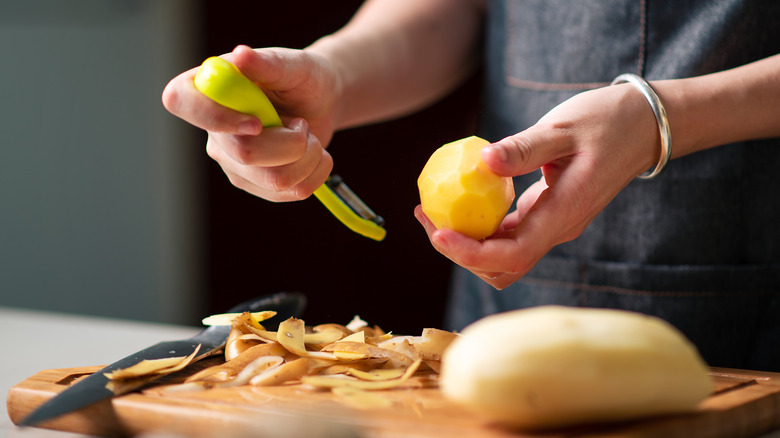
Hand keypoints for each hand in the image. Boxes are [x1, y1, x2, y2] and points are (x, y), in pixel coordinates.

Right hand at [162, 45, 340, 200]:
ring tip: (308, 136)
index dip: (215, 117)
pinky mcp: (255, 183)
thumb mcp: (293, 65)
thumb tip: (241, 55)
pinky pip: (291, 192)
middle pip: (244, 154)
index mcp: (211, 88)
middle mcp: (215, 130)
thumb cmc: (303, 78)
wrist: (323, 104)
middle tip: (301, 124)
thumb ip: (267, 63)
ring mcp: (233, 162)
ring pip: (274, 180)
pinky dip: (316, 173)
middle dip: (292, 141)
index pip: (181, 102)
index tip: (256, 121)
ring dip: (310, 157)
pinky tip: (312, 154)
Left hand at [416, 83, 661, 288]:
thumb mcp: (563, 128)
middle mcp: (558, 229)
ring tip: (433, 210)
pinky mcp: (548, 215)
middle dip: (459, 253)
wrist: (646, 127)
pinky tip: (459, 200)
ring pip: (503, 256)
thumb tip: (481, 161)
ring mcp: (554, 226)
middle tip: (426, 217)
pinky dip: (480, 226)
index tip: (438, 234)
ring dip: (466, 243)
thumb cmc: (608, 121)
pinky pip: (509, 233)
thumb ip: (523, 148)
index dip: (471, 254)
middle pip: (502, 266)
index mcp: (565, 214)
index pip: (513, 254)